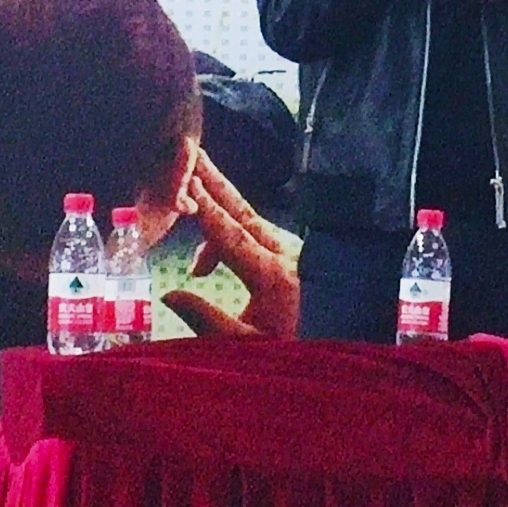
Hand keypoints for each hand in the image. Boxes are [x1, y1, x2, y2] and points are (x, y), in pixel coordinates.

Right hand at [160, 142, 299, 340]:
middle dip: (215, 183)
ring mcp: (295, 252)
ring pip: (251, 223)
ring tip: (195, 247)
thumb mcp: (245, 344)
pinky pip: (260, 235)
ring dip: (221, 217)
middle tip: (195, 153)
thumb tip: (170, 295)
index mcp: (272, 275)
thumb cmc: (291, 351)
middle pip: (243, 211)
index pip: (229, 234)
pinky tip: (210, 265)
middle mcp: (286, 254)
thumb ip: (207, 319)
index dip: (206, 208)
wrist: (337, 353)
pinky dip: (234, 236)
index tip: (188, 182)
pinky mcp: (299, 257)